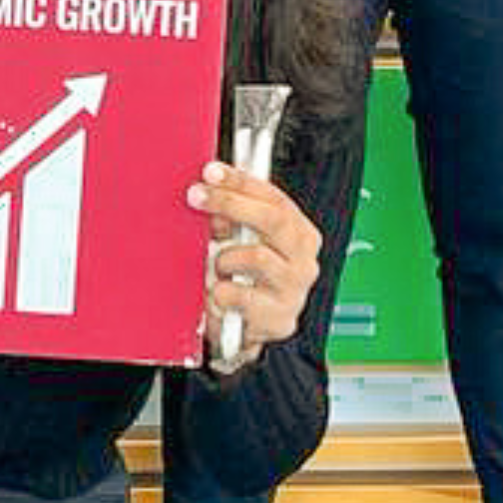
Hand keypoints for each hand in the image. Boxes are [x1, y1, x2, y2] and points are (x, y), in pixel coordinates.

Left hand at [190, 161, 321, 360]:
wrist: (248, 330)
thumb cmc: (247, 281)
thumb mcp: (241, 242)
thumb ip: (231, 218)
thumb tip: (210, 194)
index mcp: (300, 235)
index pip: (275, 198)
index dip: (241, 182)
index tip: (212, 172)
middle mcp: (304, 261)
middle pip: (273, 219)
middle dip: (231, 203)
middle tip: (198, 196)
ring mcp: (294, 291)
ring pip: (256, 256)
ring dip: (225, 258)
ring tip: (218, 268)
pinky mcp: (279, 319)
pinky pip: (240, 296)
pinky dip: (220, 293)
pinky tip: (219, 295)